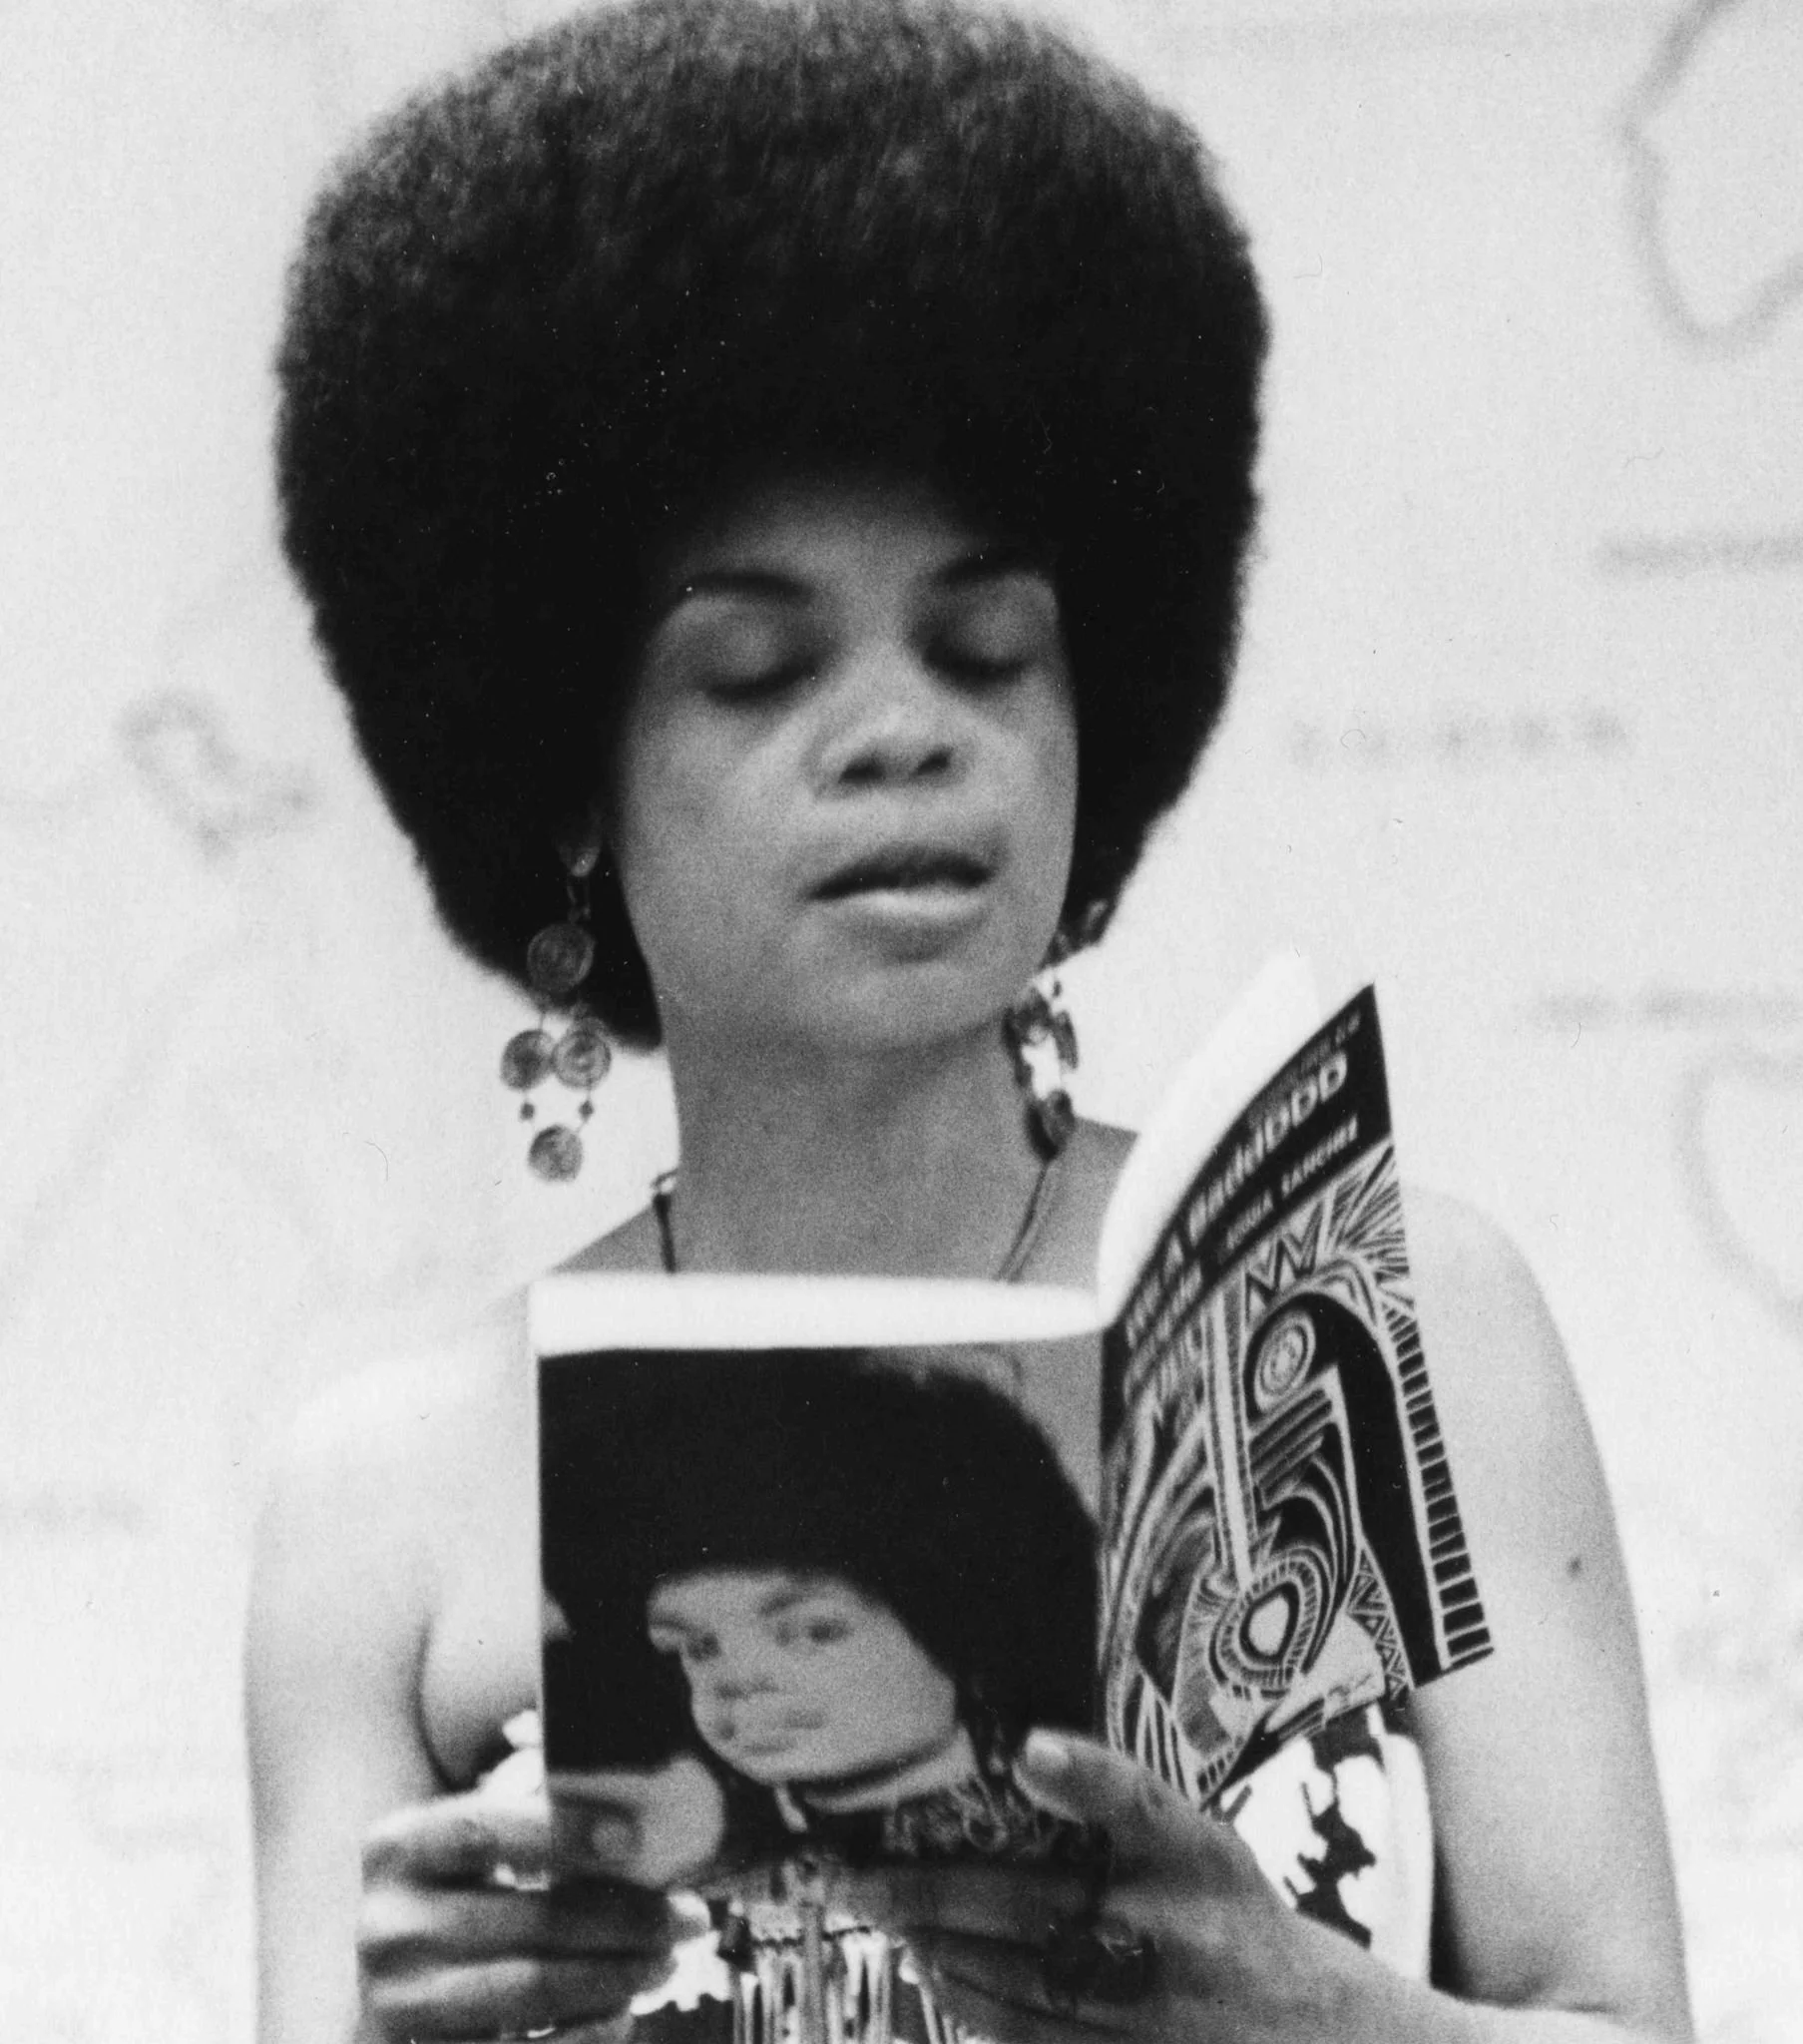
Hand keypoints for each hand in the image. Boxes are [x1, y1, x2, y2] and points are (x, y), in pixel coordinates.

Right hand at [358, 1792, 692, 2041]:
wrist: (394, 1995)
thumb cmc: (455, 1899)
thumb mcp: (469, 1851)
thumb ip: (532, 1821)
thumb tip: (640, 1807)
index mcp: (396, 1850)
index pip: (482, 1830)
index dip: (559, 1833)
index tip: (634, 1838)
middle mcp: (387, 1927)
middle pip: (525, 1920)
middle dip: (623, 1919)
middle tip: (688, 1916)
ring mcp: (399, 2004)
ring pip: (528, 1990)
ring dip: (614, 1976)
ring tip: (665, 1960)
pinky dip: (584, 2033)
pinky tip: (622, 2011)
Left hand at [831, 1730, 1362, 2043]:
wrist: (1312, 2033)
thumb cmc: (1233, 1915)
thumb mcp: (1201, 1845)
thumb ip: (1119, 1809)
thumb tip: (1015, 1762)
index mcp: (1196, 1856)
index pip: (1138, 1804)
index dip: (1085, 1776)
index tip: (1029, 1752)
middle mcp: (1171, 1931)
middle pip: (1030, 1906)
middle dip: (928, 1893)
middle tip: (855, 1879)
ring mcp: (1147, 2012)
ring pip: (1012, 1979)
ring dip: (935, 1948)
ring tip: (882, 1920)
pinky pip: (1027, 2038)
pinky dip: (972, 2008)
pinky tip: (935, 1977)